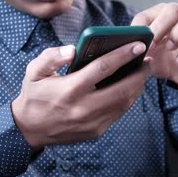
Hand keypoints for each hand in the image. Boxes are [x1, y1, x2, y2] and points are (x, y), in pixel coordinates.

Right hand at [11, 42, 149, 152]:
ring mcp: (92, 122)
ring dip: (137, 86)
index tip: (138, 45)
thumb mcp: (34, 72)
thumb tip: (73, 50)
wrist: (29, 130)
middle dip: (139, 73)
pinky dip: (128, 99)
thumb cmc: (34, 96)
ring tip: (142, 72)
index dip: (123, 55)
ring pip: (124, 103)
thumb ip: (51, 56)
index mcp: (69, 90)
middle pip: (121, 88)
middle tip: (147, 59)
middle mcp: (83, 108)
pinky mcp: (96, 131)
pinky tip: (131, 88)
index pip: (102, 68)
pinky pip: (118, 113)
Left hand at [131, 3, 177, 93]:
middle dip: (160, 25)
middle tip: (152, 44)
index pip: (148, 13)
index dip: (141, 26)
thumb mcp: (148, 57)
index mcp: (161, 19)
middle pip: (173, 8)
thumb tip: (127, 49)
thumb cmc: (164, 62)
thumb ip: (137, 51)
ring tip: (170, 48)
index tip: (136, 41)